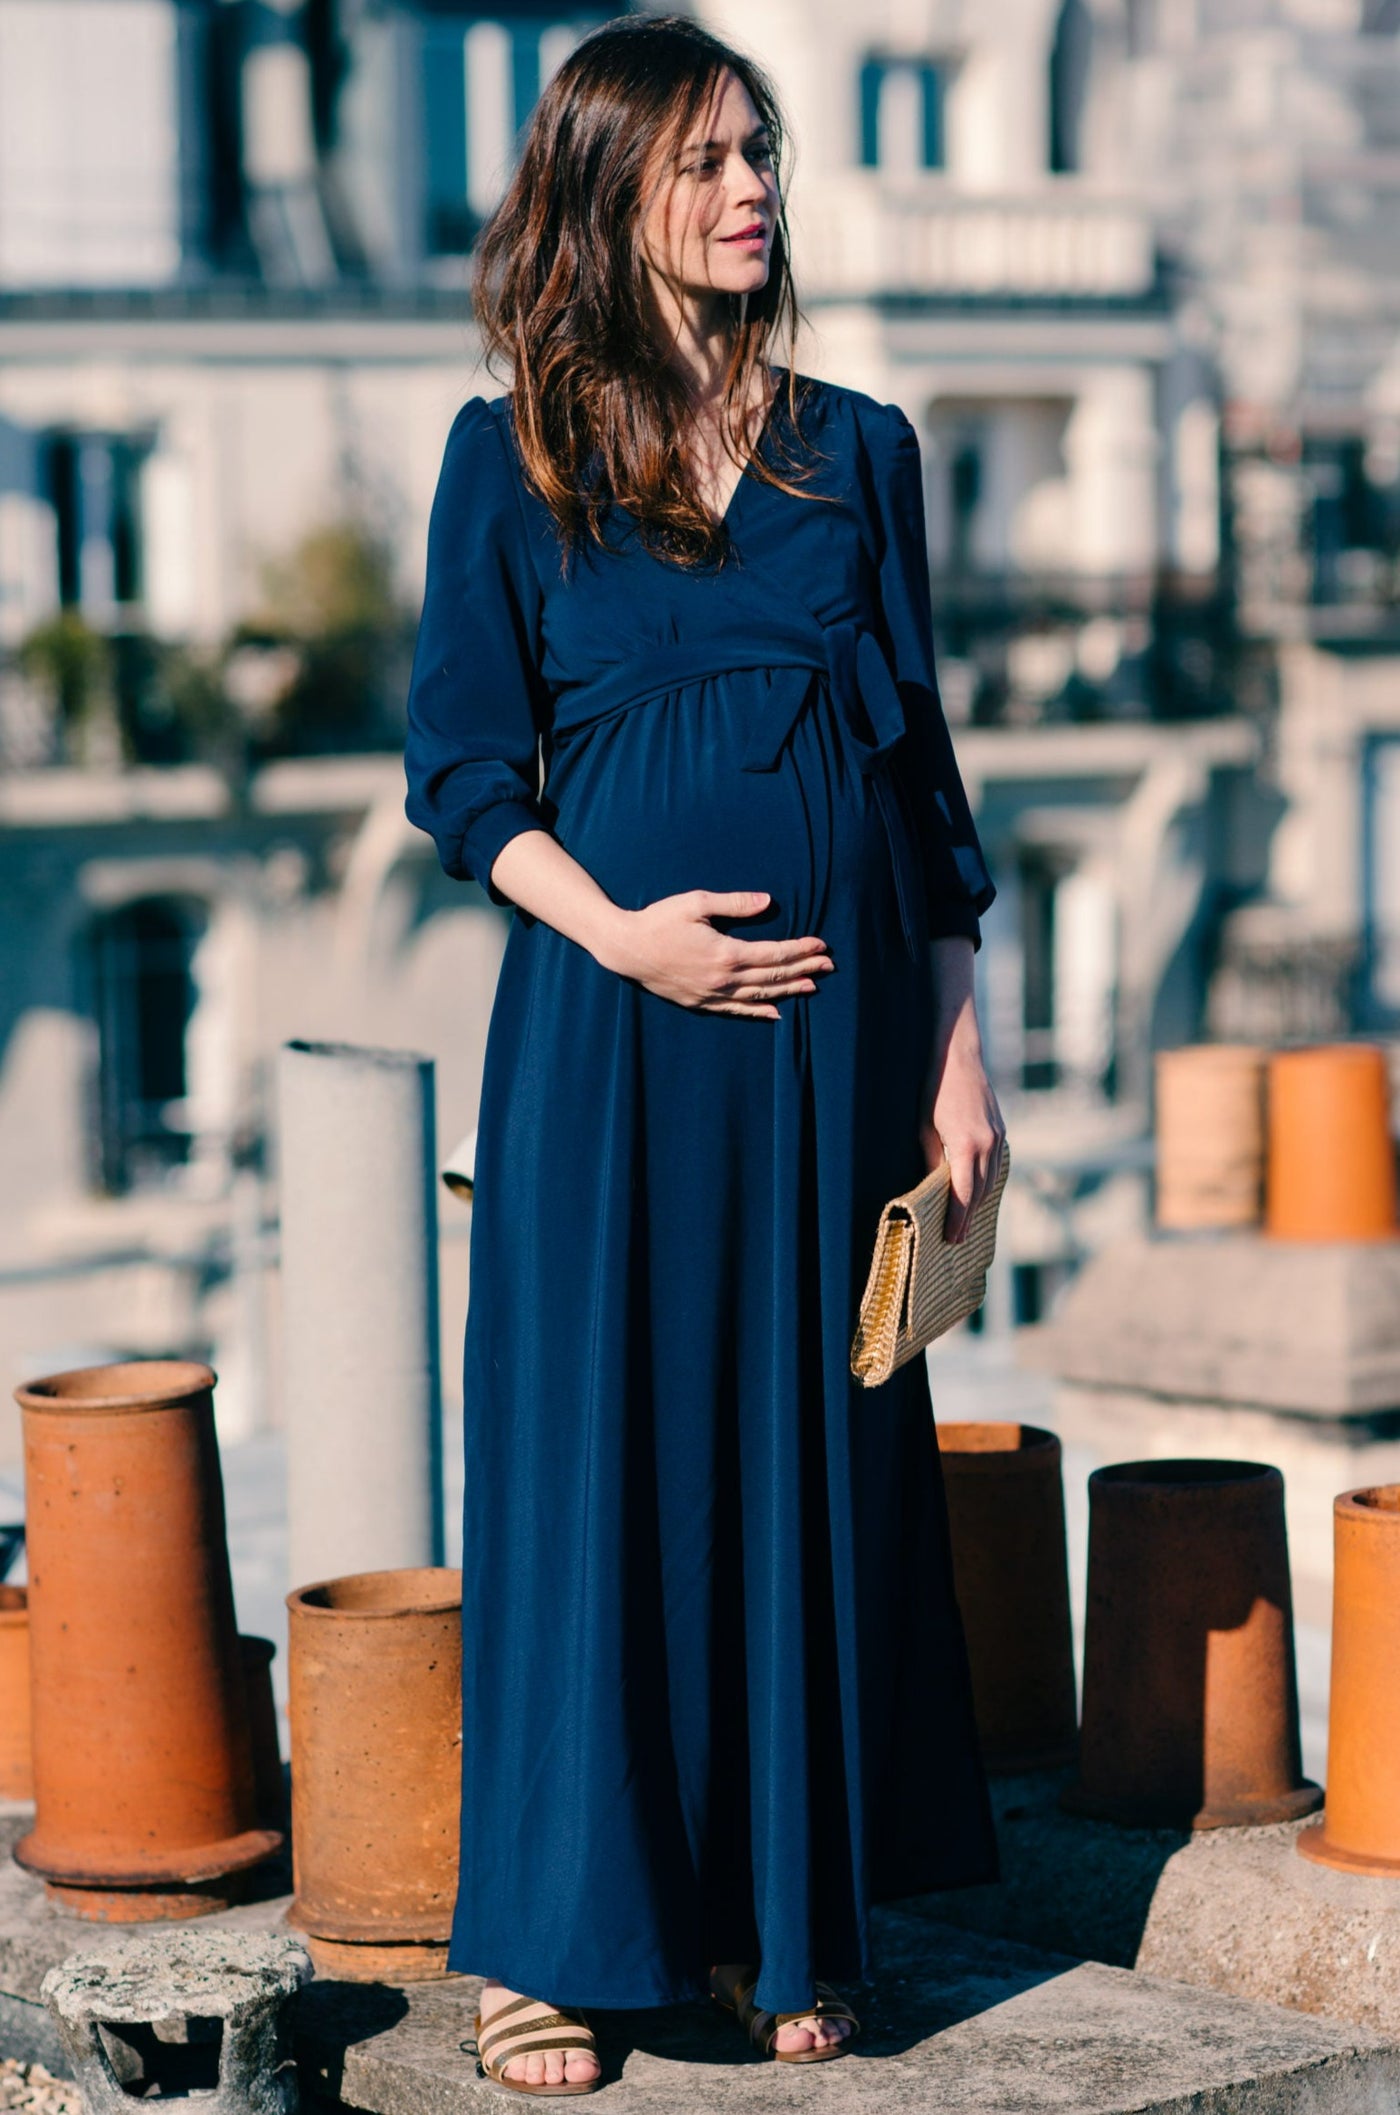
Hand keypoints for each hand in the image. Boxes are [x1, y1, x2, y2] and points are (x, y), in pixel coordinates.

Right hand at [600, 889, 833, 1017]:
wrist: (626, 948)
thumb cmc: (659, 920)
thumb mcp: (696, 903)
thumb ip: (734, 903)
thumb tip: (767, 901)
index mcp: (726, 953)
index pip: (774, 953)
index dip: (800, 949)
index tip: (821, 944)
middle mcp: (723, 979)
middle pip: (773, 975)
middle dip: (804, 969)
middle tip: (829, 965)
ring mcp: (713, 994)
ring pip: (760, 995)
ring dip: (788, 990)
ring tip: (813, 986)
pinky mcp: (701, 1003)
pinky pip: (737, 1010)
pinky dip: (759, 1010)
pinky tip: (776, 1012)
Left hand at [919, 939, 1005, 1243]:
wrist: (958, 1054)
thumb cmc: (934, 1089)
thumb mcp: (924, 1128)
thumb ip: (932, 1160)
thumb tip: (934, 1188)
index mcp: (968, 1146)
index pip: (964, 1195)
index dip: (958, 1220)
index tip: (951, 1240)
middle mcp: (990, 1144)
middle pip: (981, 1192)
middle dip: (969, 1218)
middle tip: (957, 1242)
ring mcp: (999, 1137)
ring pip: (992, 1180)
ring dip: (980, 1203)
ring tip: (967, 1224)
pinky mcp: (1001, 1131)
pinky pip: (996, 1165)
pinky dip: (987, 1183)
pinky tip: (978, 1194)